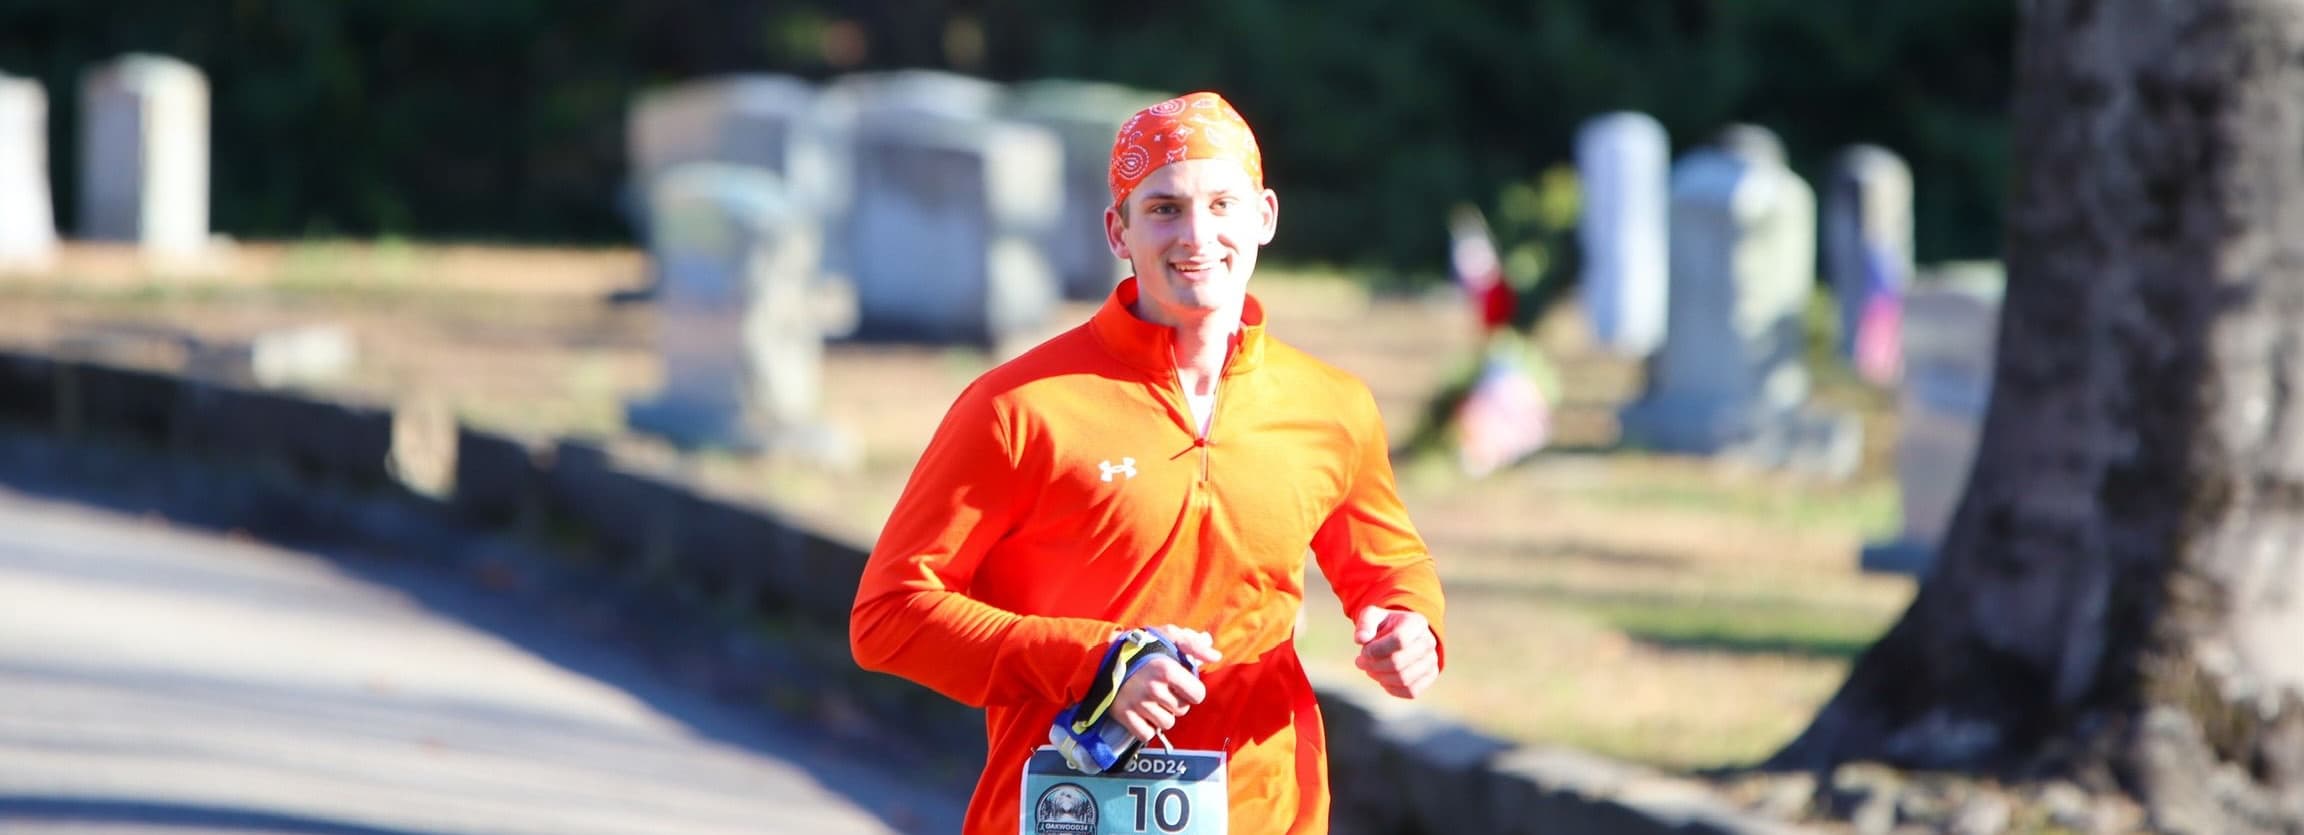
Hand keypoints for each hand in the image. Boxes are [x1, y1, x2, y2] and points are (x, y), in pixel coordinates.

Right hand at [1111, 625, 1222, 741]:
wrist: (1104, 656)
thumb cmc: (1142, 646)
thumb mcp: (1168, 635)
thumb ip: (1194, 644)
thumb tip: (1216, 656)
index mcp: (1166, 669)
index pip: (1198, 695)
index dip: (1192, 691)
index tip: (1182, 684)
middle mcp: (1153, 688)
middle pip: (1182, 711)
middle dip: (1175, 702)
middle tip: (1162, 690)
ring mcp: (1137, 703)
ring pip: (1166, 724)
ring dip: (1161, 715)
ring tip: (1150, 700)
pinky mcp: (1123, 715)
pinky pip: (1147, 734)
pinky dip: (1146, 728)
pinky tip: (1141, 712)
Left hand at [1352, 607, 1438, 698]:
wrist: (1401, 635)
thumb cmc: (1385, 626)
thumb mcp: (1372, 616)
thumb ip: (1364, 624)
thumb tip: (1361, 639)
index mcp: (1416, 623)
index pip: (1399, 640)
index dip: (1377, 650)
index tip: (1363, 652)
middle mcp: (1429, 641)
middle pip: (1399, 662)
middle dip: (1374, 665)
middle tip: (1360, 662)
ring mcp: (1432, 660)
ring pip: (1404, 679)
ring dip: (1380, 677)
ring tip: (1370, 670)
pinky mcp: (1430, 676)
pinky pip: (1411, 691)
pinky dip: (1392, 689)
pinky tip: (1382, 680)